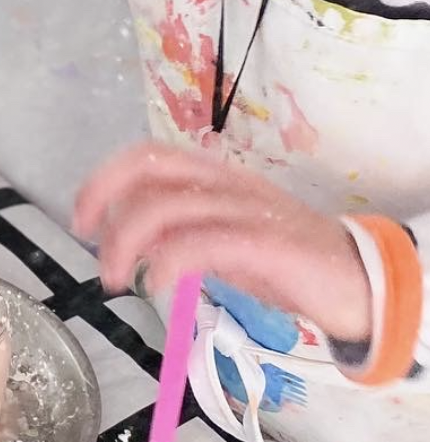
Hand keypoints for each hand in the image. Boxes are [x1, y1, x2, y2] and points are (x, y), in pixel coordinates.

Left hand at [75, 144, 372, 342]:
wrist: (358, 283)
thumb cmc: (284, 263)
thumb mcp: (218, 244)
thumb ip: (177, 234)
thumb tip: (131, 241)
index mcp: (212, 176)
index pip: (148, 156)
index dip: (105, 180)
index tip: (82, 219)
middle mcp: (225, 181)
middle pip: (150, 165)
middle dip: (104, 196)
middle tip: (90, 243)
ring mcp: (246, 207)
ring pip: (167, 205)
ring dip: (127, 243)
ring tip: (119, 280)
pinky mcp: (267, 241)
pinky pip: (204, 241)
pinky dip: (169, 261)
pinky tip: (159, 285)